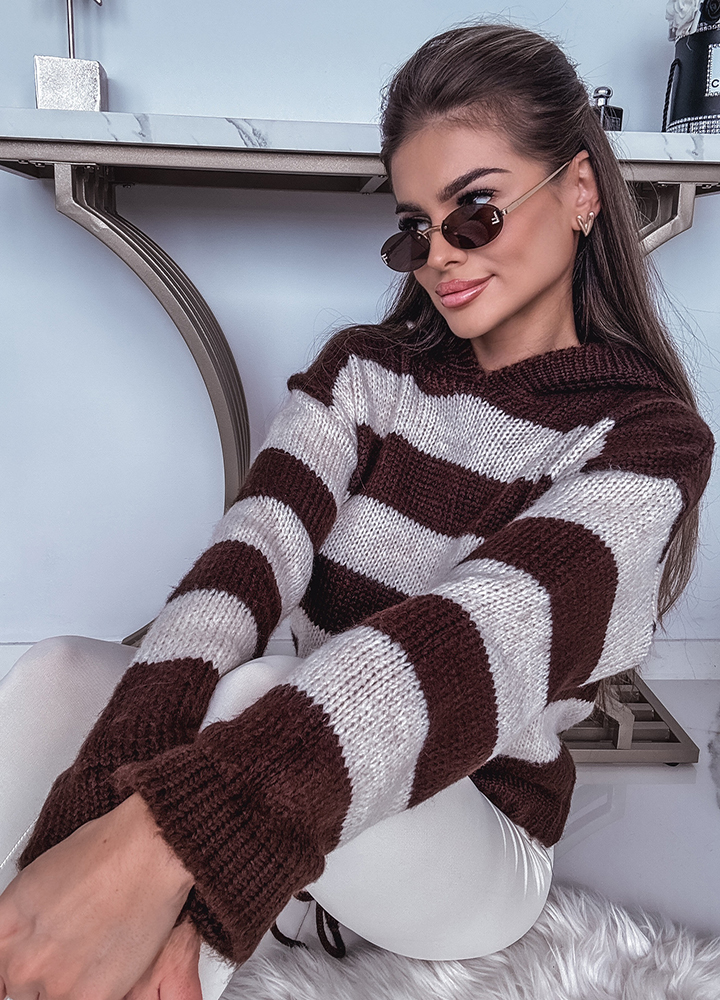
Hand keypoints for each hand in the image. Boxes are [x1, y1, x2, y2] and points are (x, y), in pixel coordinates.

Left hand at [0, 793, 193, 999]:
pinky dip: (96, 989)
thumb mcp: (41, 878)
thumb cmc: (106, 851)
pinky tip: (109, 960)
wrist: (148, 853)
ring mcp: (53, 982)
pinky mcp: (89, 998)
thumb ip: (22, 919)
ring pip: (52, 998)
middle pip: (19, 987)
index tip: (22, 968)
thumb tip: (26, 937)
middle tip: (72, 947)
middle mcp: (21, 959)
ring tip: (94, 949)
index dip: (11, 968)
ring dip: (68, 983)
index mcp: (4, 926)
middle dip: (44, 971)